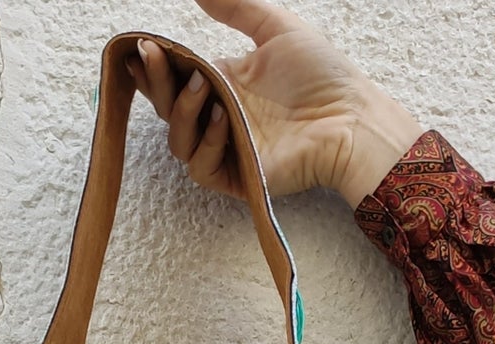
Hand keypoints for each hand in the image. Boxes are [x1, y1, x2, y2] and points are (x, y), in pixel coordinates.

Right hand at [125, 0, 422, 206]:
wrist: (351, 117)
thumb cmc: (322, 75)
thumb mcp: (275, 27)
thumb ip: (237, 8)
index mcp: (224, 84)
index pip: (176, 78)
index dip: (156, 65)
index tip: (143, 45)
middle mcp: (219, 118)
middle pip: (168, 108)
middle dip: (157, 82)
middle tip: (152, 55)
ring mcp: (227, 149)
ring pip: (179, 140)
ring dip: (182, 111)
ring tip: (202, 83)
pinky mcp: (237, 177)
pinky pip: (201, 167)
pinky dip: (206, 142)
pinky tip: (226, 117)